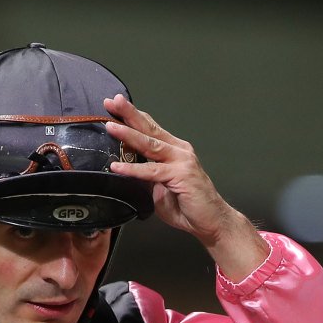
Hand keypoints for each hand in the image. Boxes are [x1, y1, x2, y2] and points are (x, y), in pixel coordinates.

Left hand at [104, 94, 268, 282]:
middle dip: (129, 114)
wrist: (211, 221)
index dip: (132, 115)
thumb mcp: (160, 186)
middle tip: (112, 102)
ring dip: (128, 134)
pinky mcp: (180, 175)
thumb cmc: (188, 206)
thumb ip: (146, 174)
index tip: (113, 104)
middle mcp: (178, 150)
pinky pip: (152, 171)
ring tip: (110, 126)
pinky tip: (117, 166)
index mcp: (174, 150)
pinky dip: (133, 169)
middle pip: (150, 128)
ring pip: (150, 144)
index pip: (150, 128)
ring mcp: (181, 161)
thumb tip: (126, 168)